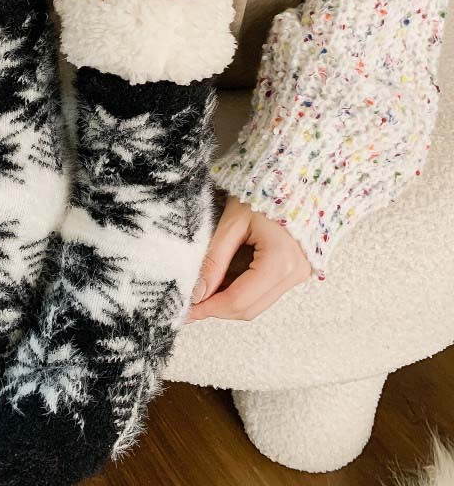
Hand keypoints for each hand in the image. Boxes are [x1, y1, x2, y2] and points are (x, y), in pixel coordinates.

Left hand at [187, 197, 310, 321]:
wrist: (296, 174)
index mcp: (280, 261)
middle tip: (189, 306)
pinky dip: (242, 293)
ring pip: (258, 305)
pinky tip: (222, 284)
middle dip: (217, 310)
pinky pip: (266, 293)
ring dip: (229, 303)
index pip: (238, 299)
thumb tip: (197, 294)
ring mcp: (299, 274)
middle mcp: (295, 273)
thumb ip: (214, 259)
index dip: (209, 308)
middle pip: (249, 309)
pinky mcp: (297, 271)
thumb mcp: (233, 222)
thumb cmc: (263, 191)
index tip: (185, 310)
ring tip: (202, 294)